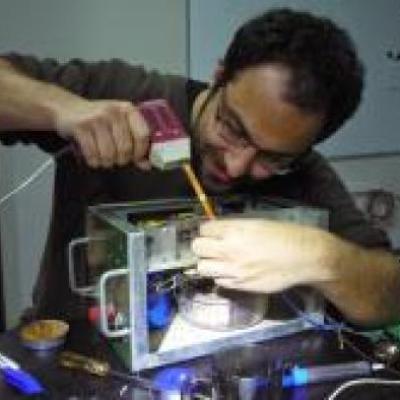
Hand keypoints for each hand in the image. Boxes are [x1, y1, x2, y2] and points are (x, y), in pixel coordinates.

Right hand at [56, 99, 150, 168]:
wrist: (66, 108)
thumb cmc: (99, 120)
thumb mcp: (119, 126)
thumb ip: (135, 144)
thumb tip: (147, 165)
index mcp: (128, 110)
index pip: (143, 135)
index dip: (141, 151)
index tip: (135, 158)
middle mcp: (114, 112)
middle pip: (126, 148)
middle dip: (122, 160)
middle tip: (116, 159)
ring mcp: (96, 118)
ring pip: (109, 153)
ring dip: (107, 162)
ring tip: (104, 159)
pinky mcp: (81, 126)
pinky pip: (92, 154)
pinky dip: (94, 162)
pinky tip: (93, 158)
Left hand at [191, 218, 335, 292]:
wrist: (304, 257)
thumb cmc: (285, 235)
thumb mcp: (257, 223)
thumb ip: (234, 228)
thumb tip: (218, 231)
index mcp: (234, 230)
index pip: (203, 229)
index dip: (208, 230)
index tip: (213, 232)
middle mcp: (229, 250)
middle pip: (197, 248)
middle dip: (203, 245)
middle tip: (213, 246)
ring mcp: (233, 270)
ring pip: (202, 267)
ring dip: (209, 262)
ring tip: (220, 260)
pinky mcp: (240, 286)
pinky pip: (218, 281)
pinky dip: (221, 276)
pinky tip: (233, 271)